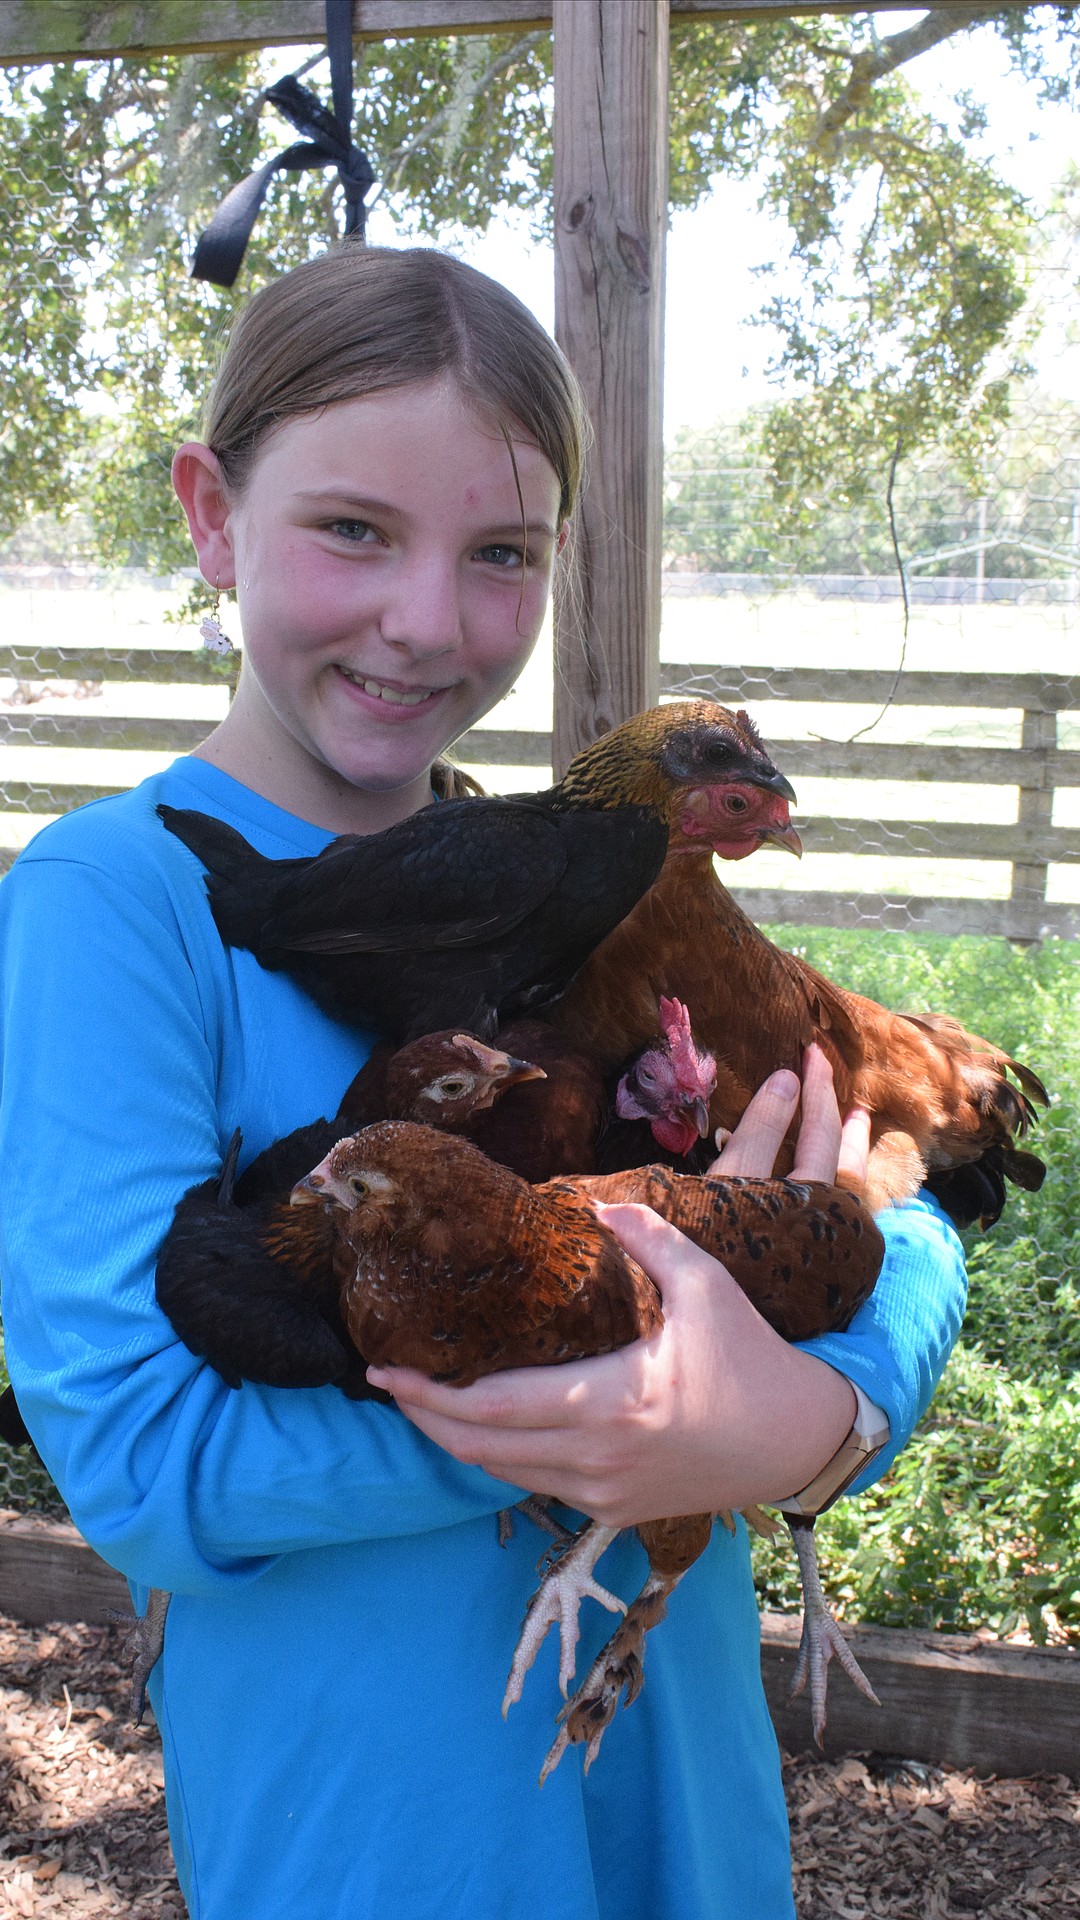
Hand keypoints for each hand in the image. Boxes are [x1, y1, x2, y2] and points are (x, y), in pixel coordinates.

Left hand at [366, 1046, 868, 1523]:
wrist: (798, 1441)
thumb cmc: (753, 1359)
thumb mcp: (709, 1287)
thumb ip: (652, 1239)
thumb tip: (597, 1206)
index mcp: (610, 1404)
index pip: (492, 1408)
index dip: (429, 1393)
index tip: (385, 1370)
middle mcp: (596, 1459)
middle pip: (479, 1448)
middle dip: (424, 1418)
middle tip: (385, 1385)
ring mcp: (604, 1492)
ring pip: (503, 1474)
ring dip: (457, 1441)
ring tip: (426, 1401)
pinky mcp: (617, 1508)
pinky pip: (538, 1486)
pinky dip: (500, 1458)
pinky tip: (488, 1428)